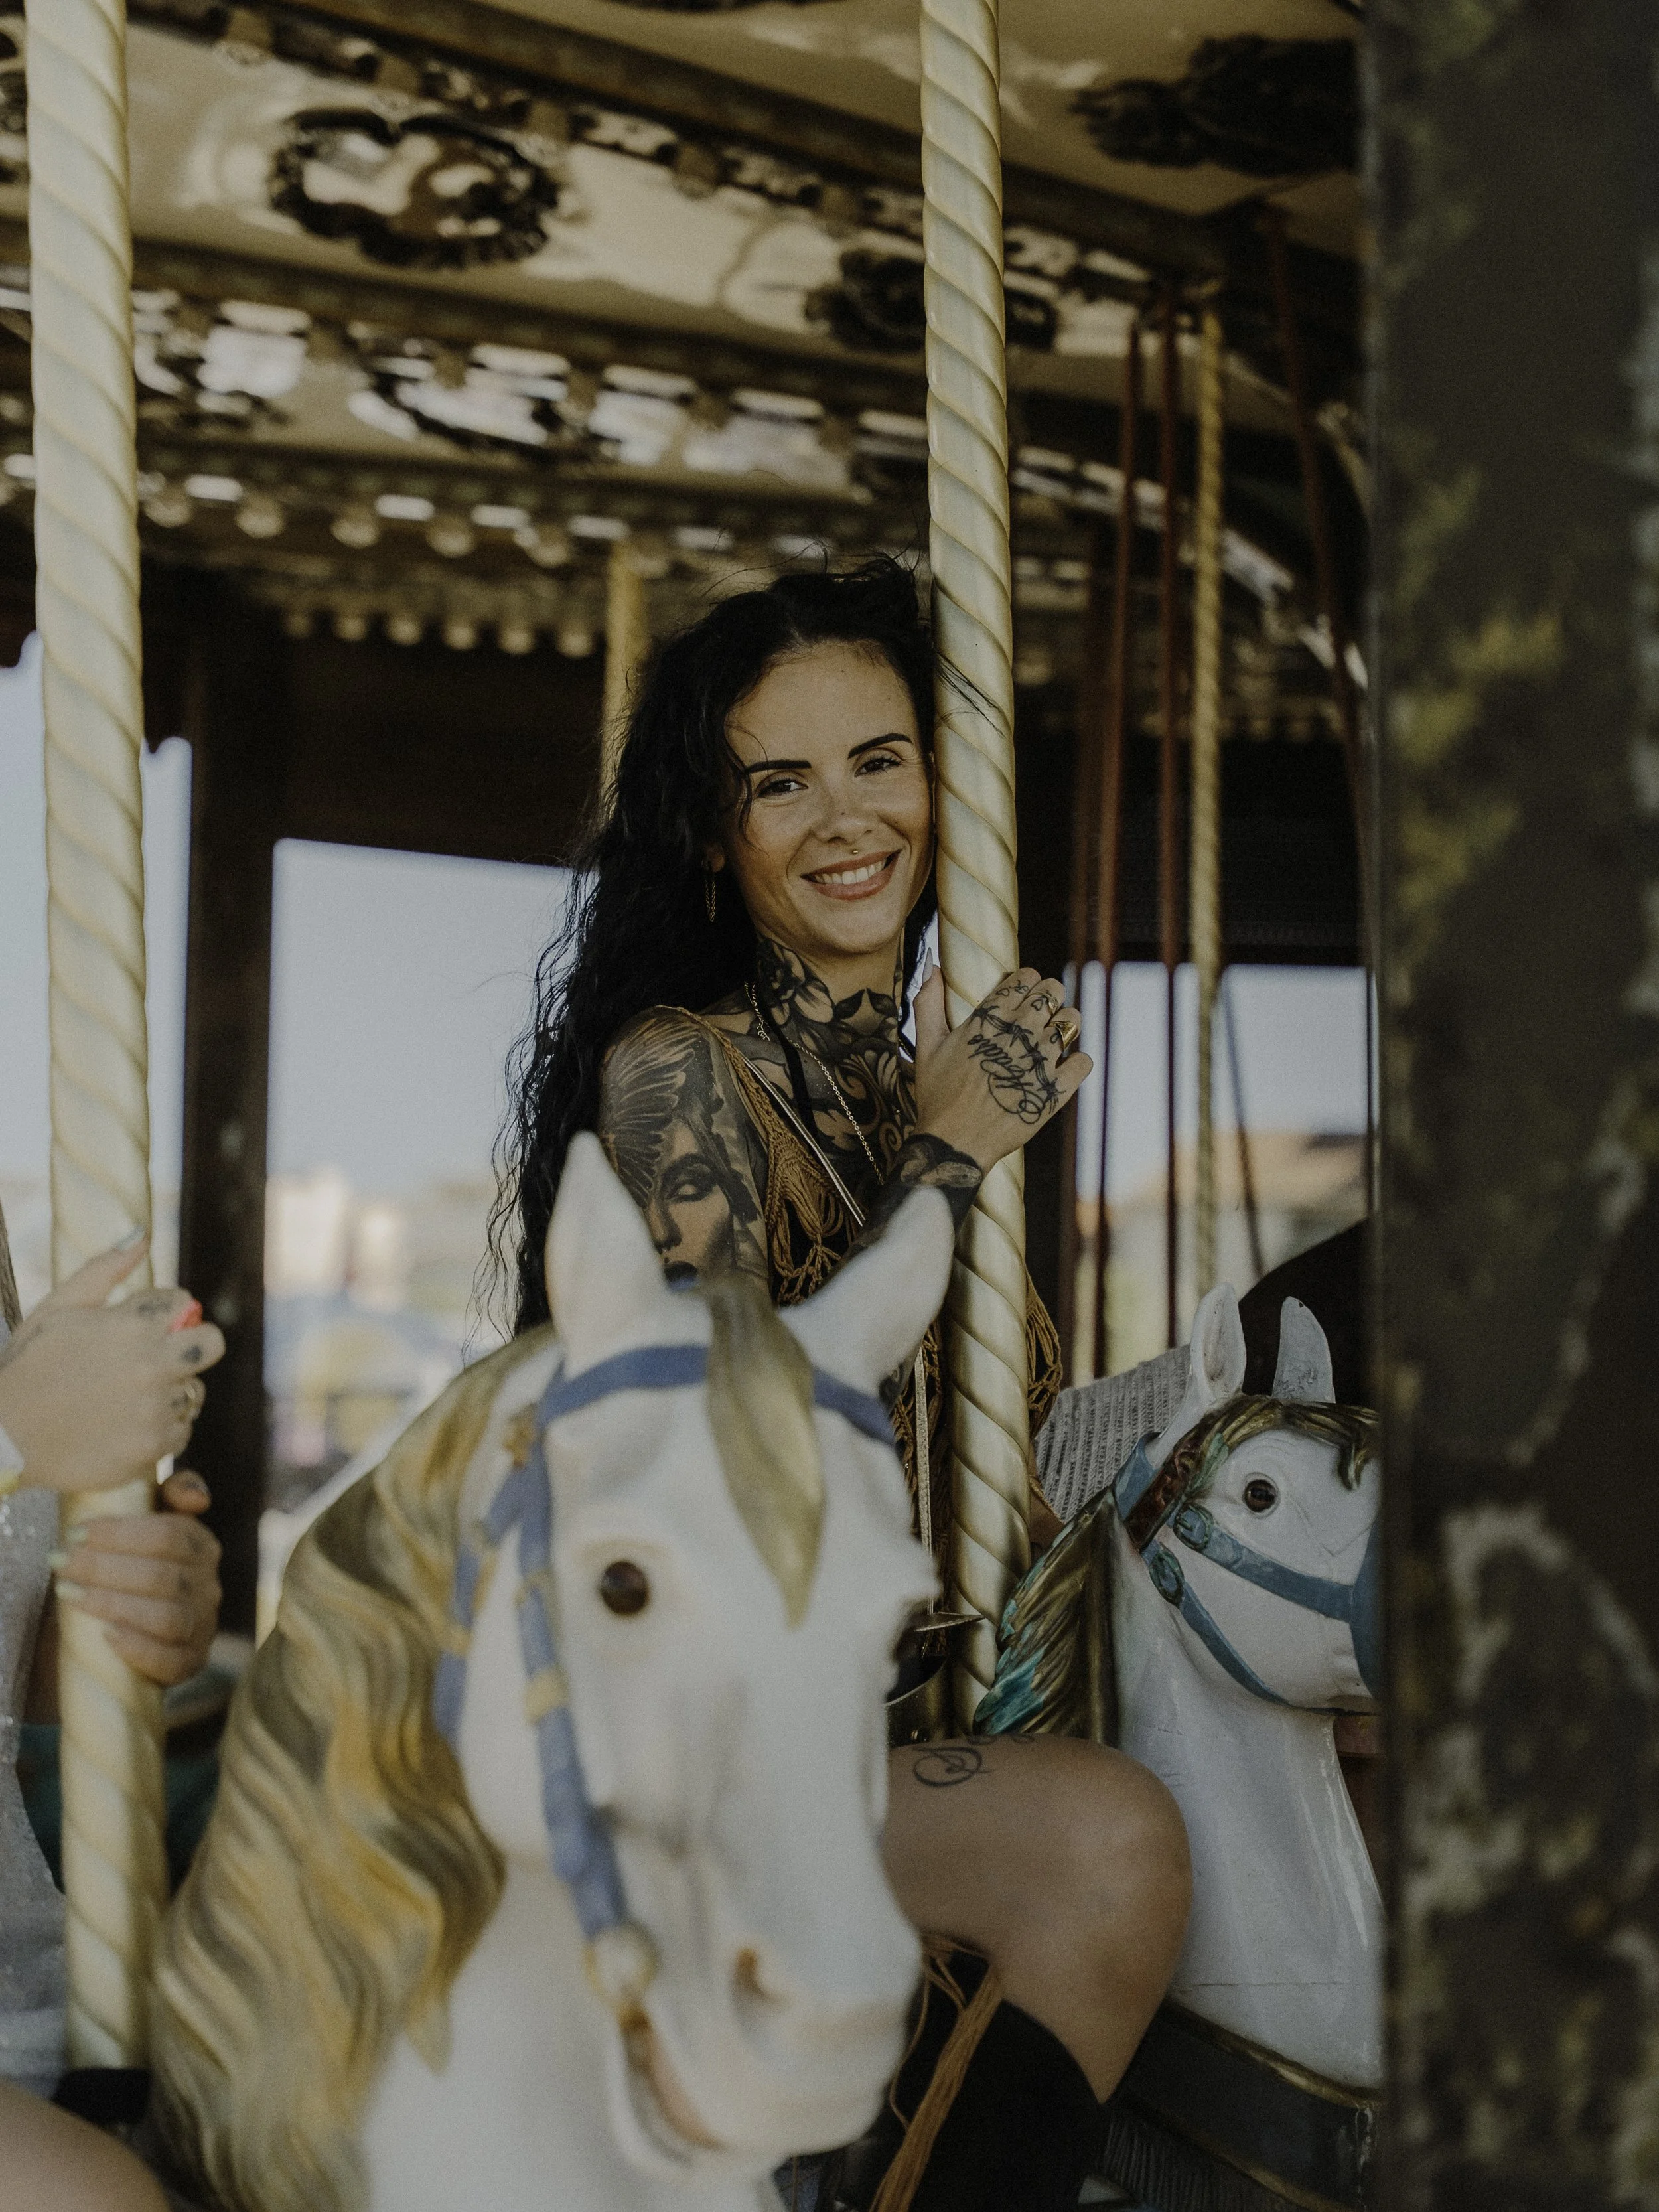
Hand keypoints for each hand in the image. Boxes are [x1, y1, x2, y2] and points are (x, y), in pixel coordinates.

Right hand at [0, 1239, 224, 1492]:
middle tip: (163, 1358)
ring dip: (169, 1393)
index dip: (164, 1311)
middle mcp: (150, 1365)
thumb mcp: (58, 1309)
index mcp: (130, 1325)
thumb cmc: (28, 1368)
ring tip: (125, 1399)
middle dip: (194, 1345)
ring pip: (193, 1392)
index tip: (142, 1325)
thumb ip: (104, 1269)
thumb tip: (143, 1235)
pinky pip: (181, 1433)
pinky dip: (159, 1431)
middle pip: (212, 1344)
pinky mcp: (151, 1447)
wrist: (2, 1439)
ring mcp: (154, 1409)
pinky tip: (124, 1427)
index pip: (183, 1301)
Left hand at [52, 1468, 221, 1685]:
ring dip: (114, 1605)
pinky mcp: (192, 1661)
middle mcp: (209, 1585)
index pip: (170, 1534)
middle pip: (162, 1576)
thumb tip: (197, 1498)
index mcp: (202, 1546)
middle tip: (62, 1563)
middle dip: (105, 1569)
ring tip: (71, 1594)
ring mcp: (203, 1625)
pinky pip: (171, 1660)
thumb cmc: (141, 1563)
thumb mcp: (156, 1522)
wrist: (144, 1622)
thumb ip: (173, 1494)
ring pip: (167, 1617)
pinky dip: (139, 1648)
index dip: (121, 1534)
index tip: (76, 1533)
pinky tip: (106, 1635)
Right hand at [912, 964, 1090, 1173]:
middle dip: (1049, 996)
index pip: (1024, 978)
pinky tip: (1064, 1067)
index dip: (1026, 981)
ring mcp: (1039, 1063)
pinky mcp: (1054, 1092)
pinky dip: (1078, 1061)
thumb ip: (928, 1001)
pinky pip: (1083, 1063)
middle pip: (1053, 992)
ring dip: (1066, 1023)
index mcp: (989, 1020)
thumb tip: (933, 963)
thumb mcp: (926, 1045)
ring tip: (1054, 1035)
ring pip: (1072, 1022)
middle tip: (1040, 1012)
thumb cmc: (937, 1096)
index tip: (1022, 993)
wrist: (954, 1144)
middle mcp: (1019, 1035)